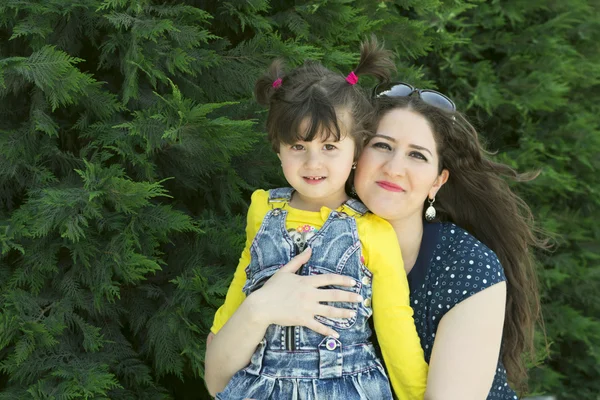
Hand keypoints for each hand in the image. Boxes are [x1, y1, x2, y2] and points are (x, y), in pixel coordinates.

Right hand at [247, 247, 361, 337]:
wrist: (262, 305)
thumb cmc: (272, 288)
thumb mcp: (285, 271)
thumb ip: (299, 260)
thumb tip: (309, 249)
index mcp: (307, 281)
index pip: (329, 279)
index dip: (343, 280)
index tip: (353, 282)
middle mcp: (310, 294)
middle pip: (334, 295)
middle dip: (349, 297)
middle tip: (360, 299)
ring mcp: (307, 308)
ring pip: (330, 311)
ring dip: (343, 313)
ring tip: (353, 314)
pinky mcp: (303, 320)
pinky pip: (318, 326)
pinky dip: (328, 330)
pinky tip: (336, 333)